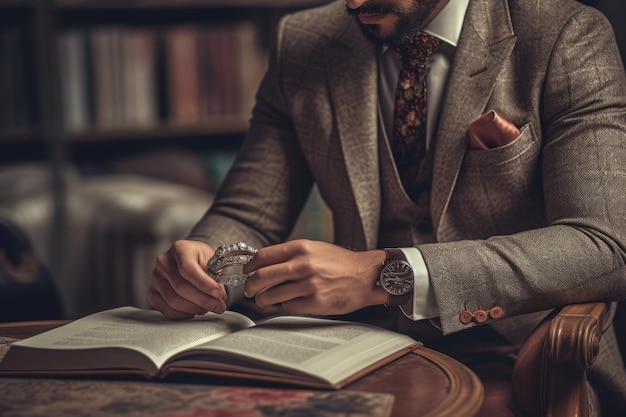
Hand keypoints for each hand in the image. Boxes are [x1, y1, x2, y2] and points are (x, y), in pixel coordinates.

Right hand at [148, 240, 227, 318]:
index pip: (187, 269)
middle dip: (204, 300)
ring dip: (196, 308)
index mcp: (180, 249)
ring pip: (174, 301)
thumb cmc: (203, 260)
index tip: (219, 294)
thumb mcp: (213, 260)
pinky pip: (168, 310)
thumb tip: (219, 296)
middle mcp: (163, 262)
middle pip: (181, 287)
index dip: (204, 284)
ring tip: (210, 307)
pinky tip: (196, 310)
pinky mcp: (153, 293)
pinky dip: (185, 314)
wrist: (192, 260)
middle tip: (220, 306)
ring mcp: (155, 278)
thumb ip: (216, 276)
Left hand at [242, 240, 387, 314]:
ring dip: (264, 299)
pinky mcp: (316, 302)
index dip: (250, 266)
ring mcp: (310, 285)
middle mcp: (304, 265)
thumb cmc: (339, 262)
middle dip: (251, 286)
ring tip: (266, 299)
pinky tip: (295, 300)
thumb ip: (290, 255)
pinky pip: (289, 306)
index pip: (263, 257)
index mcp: (301, 248)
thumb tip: (262, 265)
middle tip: (250, 290)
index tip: (247, 272)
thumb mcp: (314, 248)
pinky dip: (287, 305)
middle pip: (262, 277)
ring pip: (271, 295)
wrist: (366, 276)